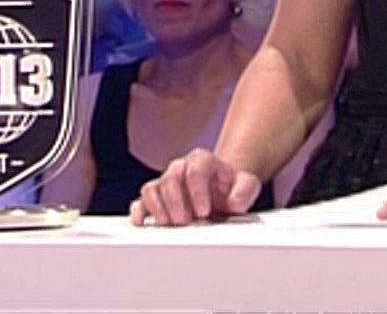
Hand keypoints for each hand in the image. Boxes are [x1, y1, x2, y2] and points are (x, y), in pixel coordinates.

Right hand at [129, 148, 263, 225]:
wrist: (223, 191)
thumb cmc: (232, 188)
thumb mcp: (247, 185)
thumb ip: (245, 190)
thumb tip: (235, 202)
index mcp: (203, 161)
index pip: (195, 169)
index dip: (197, 190)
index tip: (204, 211)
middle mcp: (181, 168)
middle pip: (171, 177)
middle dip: (177, 202)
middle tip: (186, 221)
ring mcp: (167, 182)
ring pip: (153, 188)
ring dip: (159, 209)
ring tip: (171, 225)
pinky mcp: (156, 198)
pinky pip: (141, 201)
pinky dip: (139, 212)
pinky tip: (142, 223)